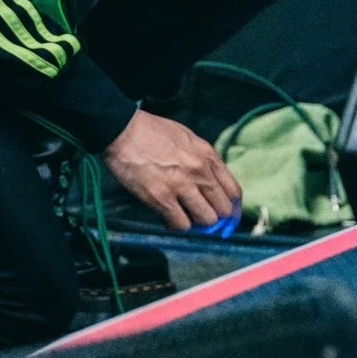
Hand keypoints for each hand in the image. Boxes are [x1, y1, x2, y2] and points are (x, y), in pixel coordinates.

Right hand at [102, 108, 241, 230]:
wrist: (123, 131)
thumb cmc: (152, 131)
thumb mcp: (187, 138)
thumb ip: (202, 159)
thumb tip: (209, 181)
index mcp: (208, 156)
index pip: (234, 191)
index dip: (231, 208)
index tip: (225, 216)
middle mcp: (200, 172)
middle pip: (223, 210)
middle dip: (214, 217)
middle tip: (201, 216)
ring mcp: (182, 186)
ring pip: (205, 220)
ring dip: (196, 223)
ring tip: (183, 216)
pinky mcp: (162, 198)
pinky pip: (181, 225)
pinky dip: (176, 226)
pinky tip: (167, 219)